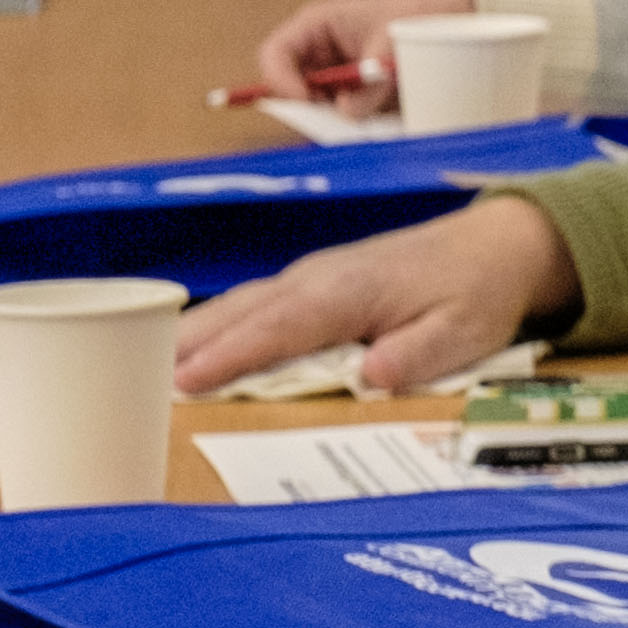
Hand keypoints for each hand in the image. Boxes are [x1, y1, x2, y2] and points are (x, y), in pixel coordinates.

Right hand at [171, 199, 581, 396]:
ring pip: (241, 305)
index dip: (230, 356)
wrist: (494, 246)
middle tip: (134, 380)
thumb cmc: (476, 292)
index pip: (278, 328)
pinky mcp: (313, 284)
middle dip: (189, 345)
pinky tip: (190, 347)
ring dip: (193, 333)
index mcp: (348, 293)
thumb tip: (371, 375)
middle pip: (242, 313)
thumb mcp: (462, 331)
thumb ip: (416, 354)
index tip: (185, 381)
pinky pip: (256, 304)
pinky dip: (219, 324)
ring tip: (141, 367)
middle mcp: (318, 279)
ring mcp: (311, 278)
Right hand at [255, 0, 469, 105]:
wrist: (447, 19)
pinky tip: (378, 117)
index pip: (275, 54)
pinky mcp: (352, 96)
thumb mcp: (393, 42)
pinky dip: (354, 123)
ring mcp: (332, 76)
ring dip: (333, 118)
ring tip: (368, 113)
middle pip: (289, 87)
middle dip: (308, 107)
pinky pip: (341, 116)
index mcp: (316, 25)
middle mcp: (317, 53)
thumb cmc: (414, 15)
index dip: (280, 80)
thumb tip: (348, 112)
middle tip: (338, 118)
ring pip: (315, 107)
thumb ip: (372, 75)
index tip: (306, 101)